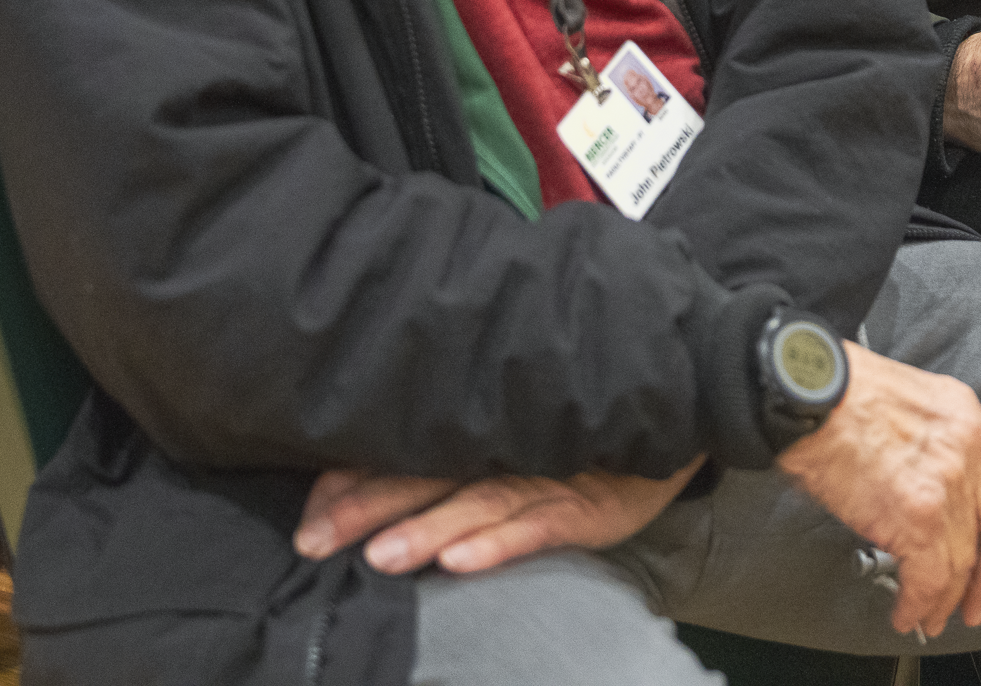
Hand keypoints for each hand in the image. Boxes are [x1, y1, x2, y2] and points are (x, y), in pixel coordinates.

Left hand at [292, 458, 701, 575]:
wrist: (672, 416)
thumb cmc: (580, 437)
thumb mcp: (516, 438)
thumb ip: (452, 454)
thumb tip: (357, 477)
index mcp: (480, 434)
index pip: (405, 452)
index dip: (353, 478)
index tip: (308, 510)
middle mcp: (508, 450)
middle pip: (429, 474)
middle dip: (369, 506)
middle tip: (316, 538)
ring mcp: (549, 479)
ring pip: (479, 502)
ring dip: (428, 529)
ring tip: (381, 557)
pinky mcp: (589, 509)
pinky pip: (538, 528)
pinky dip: (499, 543)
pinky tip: (462, 562)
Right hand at [778, 342, 980, 641]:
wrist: (808, 393)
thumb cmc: (839, 390)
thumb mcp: (910, 396)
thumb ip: (933, 437)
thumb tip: (926, 482)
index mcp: (967, 416)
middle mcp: (968, 449)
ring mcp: (948, 485)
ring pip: (966, 562)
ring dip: (950, 600)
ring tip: (933, 616)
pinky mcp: (919, 518)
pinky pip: (931, 579)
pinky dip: (920, 606)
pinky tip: (908, 614)